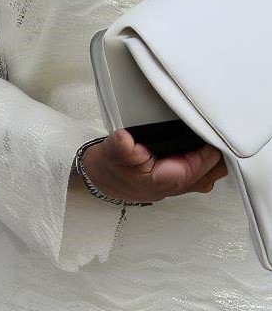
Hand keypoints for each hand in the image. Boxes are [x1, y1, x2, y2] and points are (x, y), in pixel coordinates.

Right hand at [82, 129, 227, 204]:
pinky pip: (202, 173)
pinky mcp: (178, 181)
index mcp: (163, 180)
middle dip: (215, 155)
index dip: (205, 151)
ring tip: (212, 138)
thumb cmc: (111, 166)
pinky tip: (204, 148)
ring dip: (213, 159)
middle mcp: (175, 186)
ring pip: (209, 175)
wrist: (103, 178)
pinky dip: (207, 161)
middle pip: (211, 174)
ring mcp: (178, 186)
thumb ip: (121, 146)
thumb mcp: (112, 151)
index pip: (196, 168)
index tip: (209, 132)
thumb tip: (126, 139)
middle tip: (214, 133)